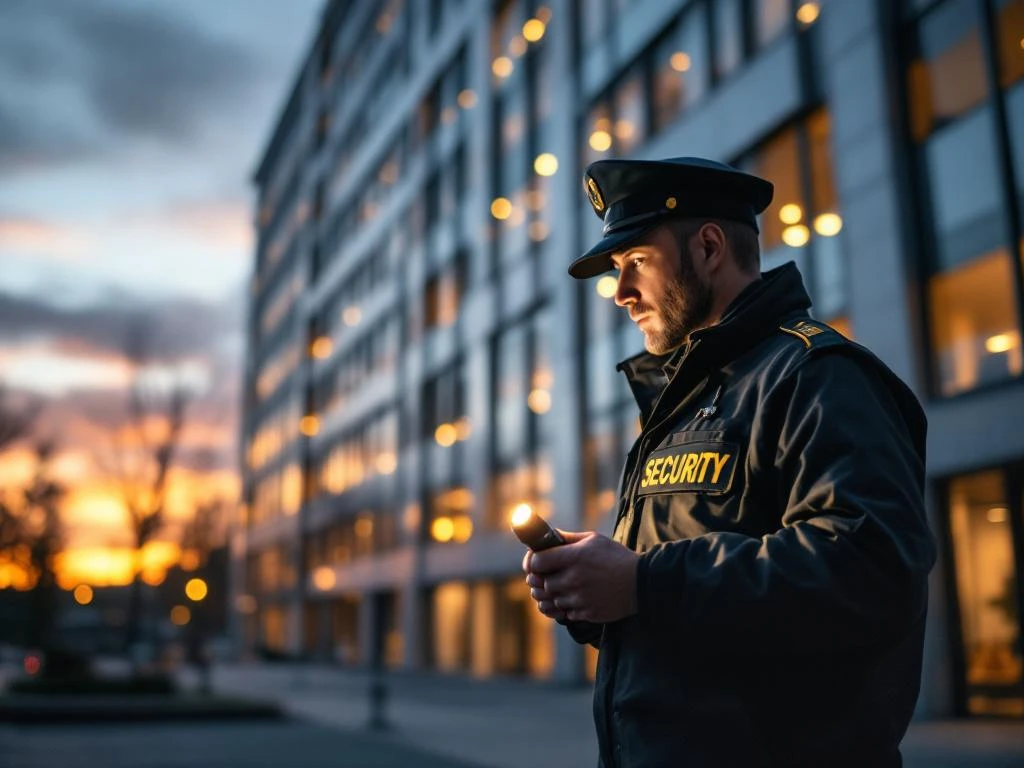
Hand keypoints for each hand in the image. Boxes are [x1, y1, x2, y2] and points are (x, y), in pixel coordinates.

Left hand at [521, 530, 638, 623]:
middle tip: (544, 577)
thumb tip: (547, 537)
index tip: (534, 563)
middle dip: (541, 580)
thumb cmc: (617, 557)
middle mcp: (575, 579)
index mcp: (574, 557)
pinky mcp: (587, 613)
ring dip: (553, 596)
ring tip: (560, 588)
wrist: (642, 582)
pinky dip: (565, 608)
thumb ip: (568, 538)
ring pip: (552, 601)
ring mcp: (581, 598)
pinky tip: (572, 599)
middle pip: (542, 584)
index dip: (531, 562)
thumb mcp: (594, 540)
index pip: (537, 562)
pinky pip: (565, 613)